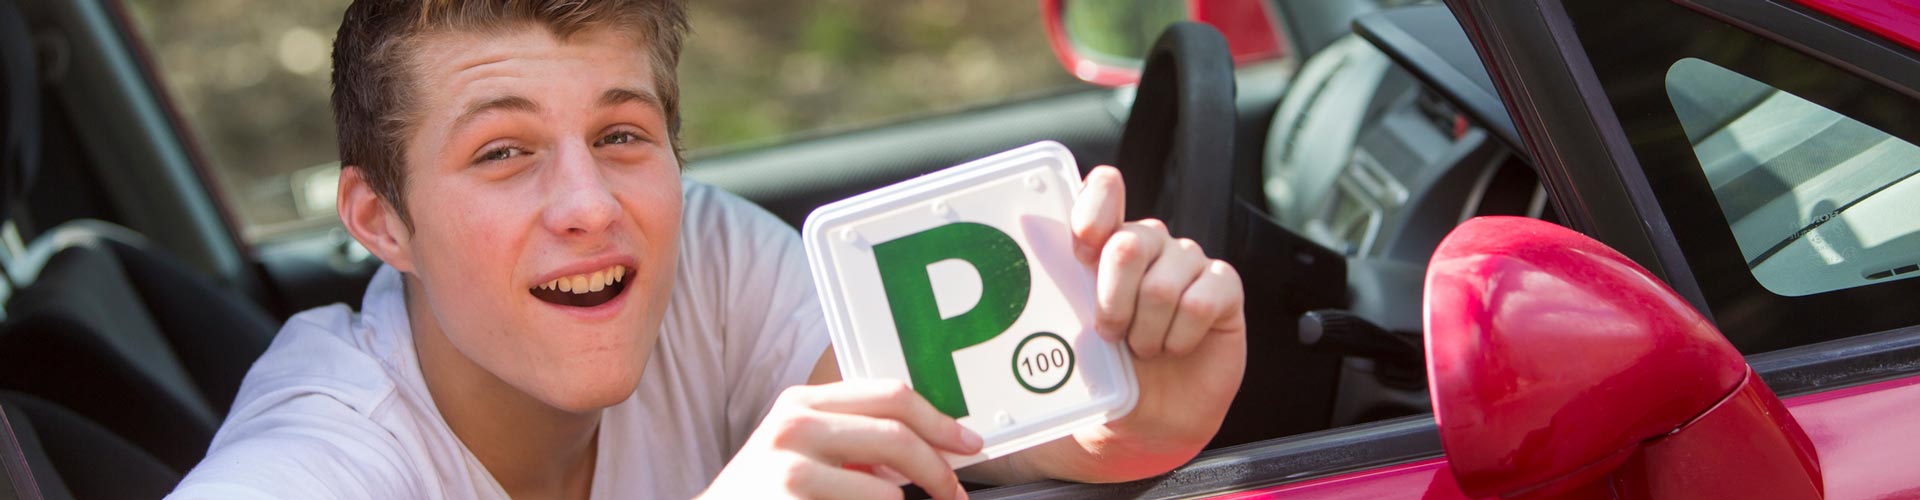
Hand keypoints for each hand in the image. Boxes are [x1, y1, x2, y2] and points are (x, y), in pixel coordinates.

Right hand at [701, 379, 982, 499]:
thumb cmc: (765, 492)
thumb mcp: (800, 448)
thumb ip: (855, 436)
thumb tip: (930, 446)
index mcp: (802, 402)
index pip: (891, 396)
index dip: (939, 421)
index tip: (968, 443)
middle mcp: (795, 427)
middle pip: (898, 437)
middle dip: (939, 471)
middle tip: (954, 494)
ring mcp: (792, 470)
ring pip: (888, 493)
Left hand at [1018, 165, 1247, 481]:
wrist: (1150, 419)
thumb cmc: (1108, 372)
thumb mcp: (1073, 337)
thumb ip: (1058, 302)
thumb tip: (1021, 281)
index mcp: (1107, 242)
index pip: (1106, 190)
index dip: (1094, 210)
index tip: (1082, 247)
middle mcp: (1149, 243)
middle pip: (1129, 243)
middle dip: (1112, 300)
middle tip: (1109, 335)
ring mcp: (1188, 262)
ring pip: (1163, 283)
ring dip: (1146, 330)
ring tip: (1143, 349)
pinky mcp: (1224, 286)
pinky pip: (1201, 302)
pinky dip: (1180, 336)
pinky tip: (1176, 347)